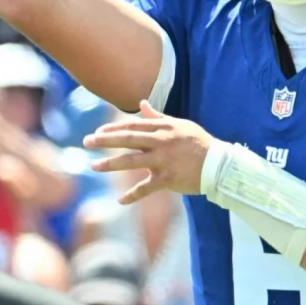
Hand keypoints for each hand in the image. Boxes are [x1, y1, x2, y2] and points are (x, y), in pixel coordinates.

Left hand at [83, 101, 213, 203]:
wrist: (219, 165)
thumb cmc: (199, 143)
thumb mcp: (180, 125)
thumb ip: (158, 116)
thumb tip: (142, 103)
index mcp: (163, 128)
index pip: (132, 125)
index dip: (113, 129)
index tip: (97, 133)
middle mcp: (161, 142)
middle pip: (127, 139)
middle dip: (104, 141)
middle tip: (86, 142)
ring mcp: (163, 160)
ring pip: (131, 162)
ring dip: (110, 164)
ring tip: (94, 167)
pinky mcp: (167, 178)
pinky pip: (146, 188)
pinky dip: (132, 196)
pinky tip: (120, 201)